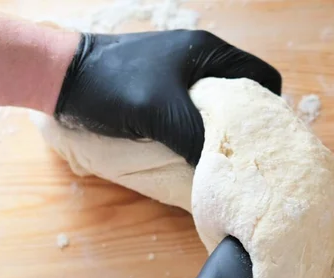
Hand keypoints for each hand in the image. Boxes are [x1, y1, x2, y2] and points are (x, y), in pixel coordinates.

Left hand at [54, 30, 281, 165]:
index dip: (270, 107)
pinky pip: (200, 112)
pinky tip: (198, 152)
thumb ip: (195, 138)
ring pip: (222, 105)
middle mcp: (202, 60)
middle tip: (247, 155)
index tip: (264, 140)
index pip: (263, 76)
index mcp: (209, 52)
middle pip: (245, 93)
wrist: (63, 79)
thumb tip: (224, 170)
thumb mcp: (159, 113)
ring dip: (224, 130)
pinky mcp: (167, 90)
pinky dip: (204, 132)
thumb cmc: (112, 86)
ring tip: (224, 158)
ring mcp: (184, 75)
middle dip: (249, 124)